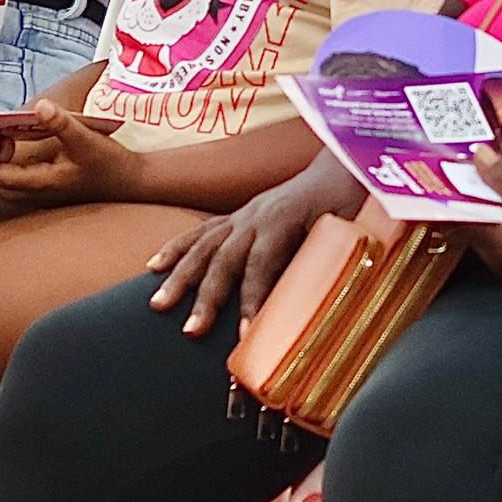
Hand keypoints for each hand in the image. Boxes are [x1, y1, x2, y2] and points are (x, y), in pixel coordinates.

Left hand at [0, 105, 138, 209]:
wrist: (132, 181)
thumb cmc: (110, 162)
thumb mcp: (86, 138)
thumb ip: (60, 122)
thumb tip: (39, 105)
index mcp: (42, 184)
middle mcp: (37, 196)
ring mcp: (41, 197)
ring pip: (0, 189)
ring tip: (0, 139)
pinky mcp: (46, 193)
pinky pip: (12, 186)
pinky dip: (4, 169)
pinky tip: (14, 148)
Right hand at [148, 183, 338, 336]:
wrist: (341, 167)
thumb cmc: (348, 204)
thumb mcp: (347, 232)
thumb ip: (329, 262)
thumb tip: (316, 305)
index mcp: (284, 220)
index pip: (261, 264)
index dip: (251, 299)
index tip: (244, 334)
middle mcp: (256, 216)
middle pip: (224, 258)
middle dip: (206, 297)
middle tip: (191, 331)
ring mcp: (242, 215)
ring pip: (203, 246)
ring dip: (180, 277)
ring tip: (158, 305)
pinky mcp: (236, 216)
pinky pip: (199, 232)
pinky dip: (175, 249)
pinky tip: (154, 268)